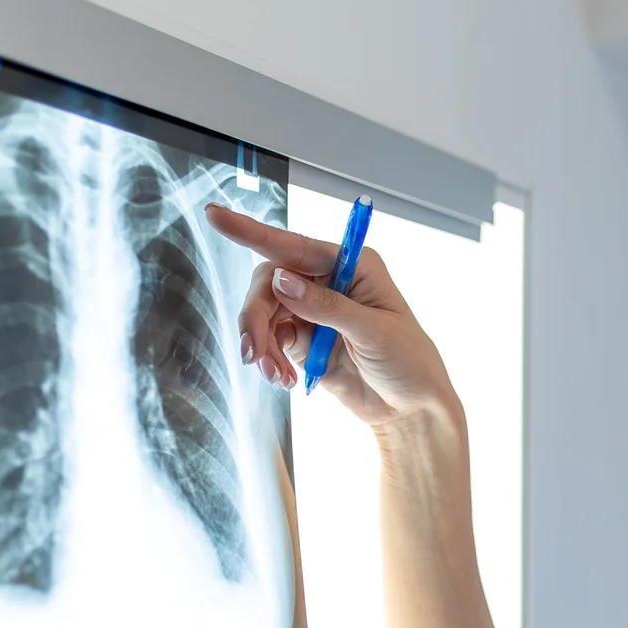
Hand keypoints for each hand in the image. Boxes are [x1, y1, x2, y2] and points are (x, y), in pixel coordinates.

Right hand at [202, 204, 458, 431]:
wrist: (412, 412)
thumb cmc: (409, 363)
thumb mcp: (373, 332)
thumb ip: (326, 306)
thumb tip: (281, 279)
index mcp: (352, 265)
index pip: (294, 245)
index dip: (252, 232)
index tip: (215, 216)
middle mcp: (329, 282)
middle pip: (269, 282)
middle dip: (256, 316)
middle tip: (254, 351)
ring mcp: (314, 311)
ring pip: (265, 314)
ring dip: (261, 343)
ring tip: (274, 374)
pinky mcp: (304, 341)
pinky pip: (271, 340)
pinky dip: (269, 359)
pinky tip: (282, 379)